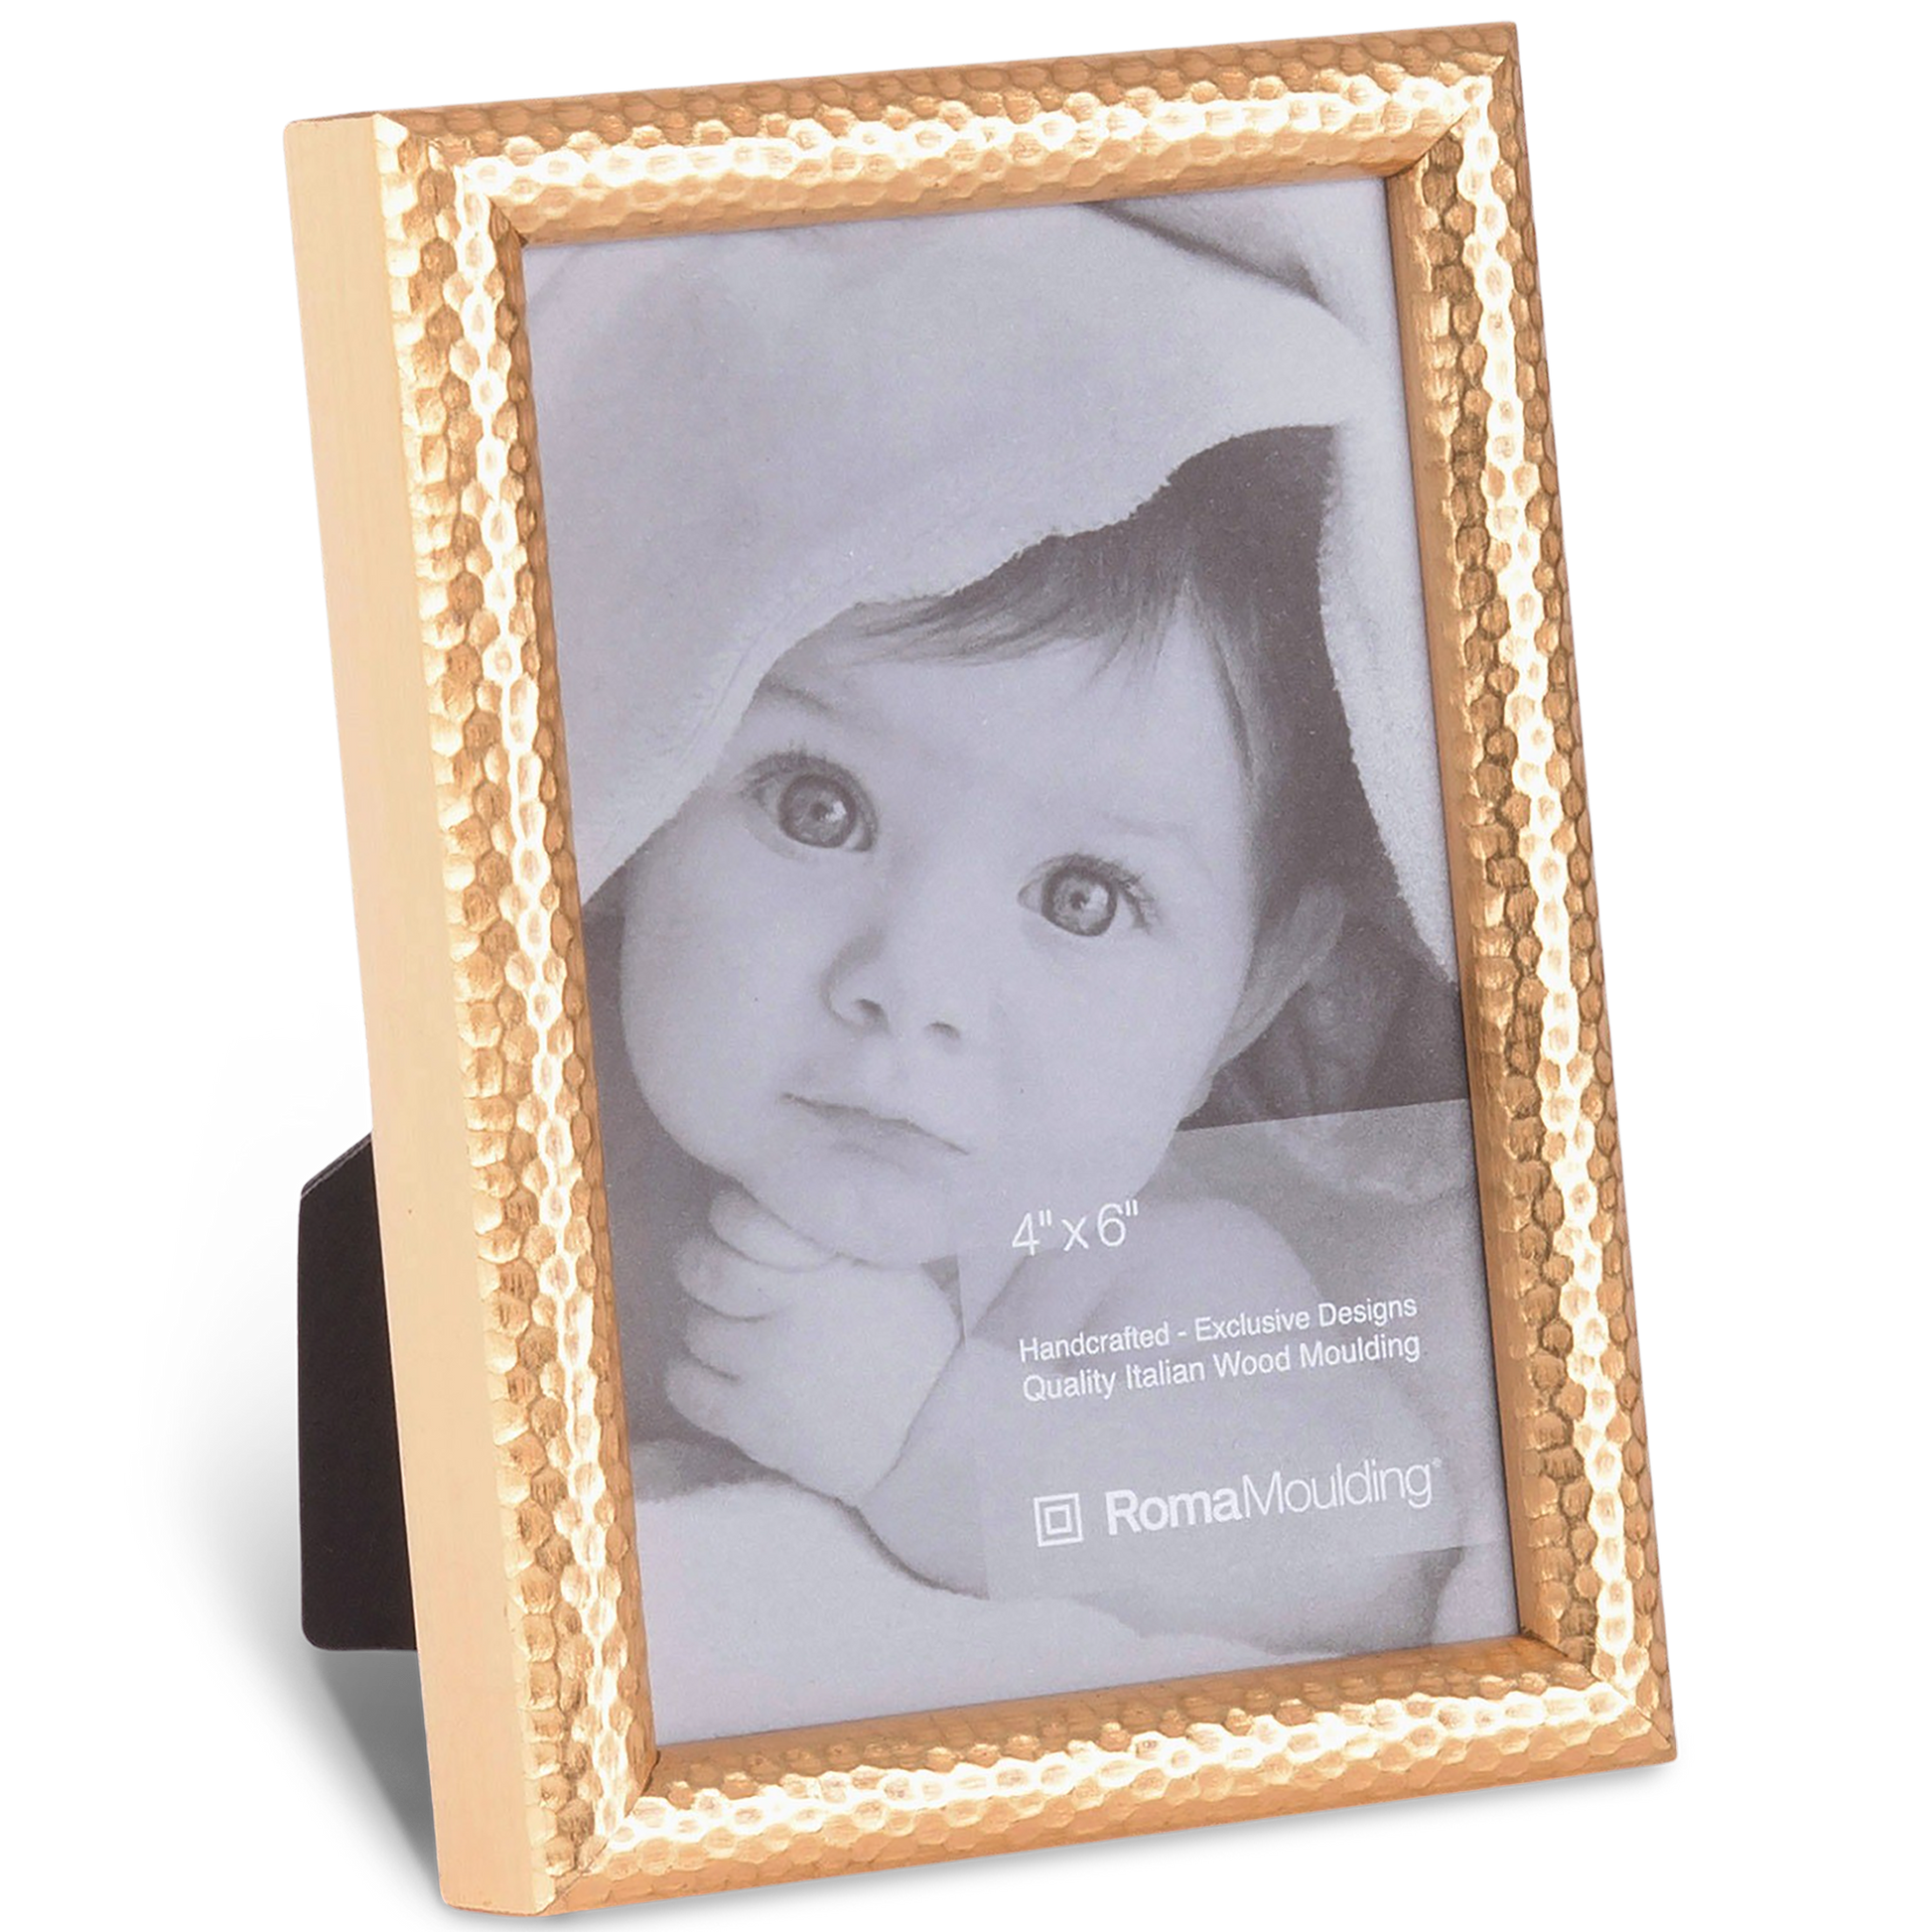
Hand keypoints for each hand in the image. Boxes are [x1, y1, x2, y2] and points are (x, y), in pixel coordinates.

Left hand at [664, 1184, 962, 1503]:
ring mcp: (768, 1369)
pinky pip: (685, 1386)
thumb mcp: (887, 1268)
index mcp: (827, 1266)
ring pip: (696, 1329)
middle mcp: (792, 1311)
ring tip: (746, 1338)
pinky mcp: (753, 1422)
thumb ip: (826, 1238)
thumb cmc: (913, 1343)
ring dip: (713, 1329)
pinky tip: (726, 1376)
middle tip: (731, 1286)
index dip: (728, 1220)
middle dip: (708, 1271)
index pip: (737, 1217)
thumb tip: (769, 1198)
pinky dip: (693, 1377)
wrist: (933, 1435)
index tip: (742, 1235)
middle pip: (704, 1271)